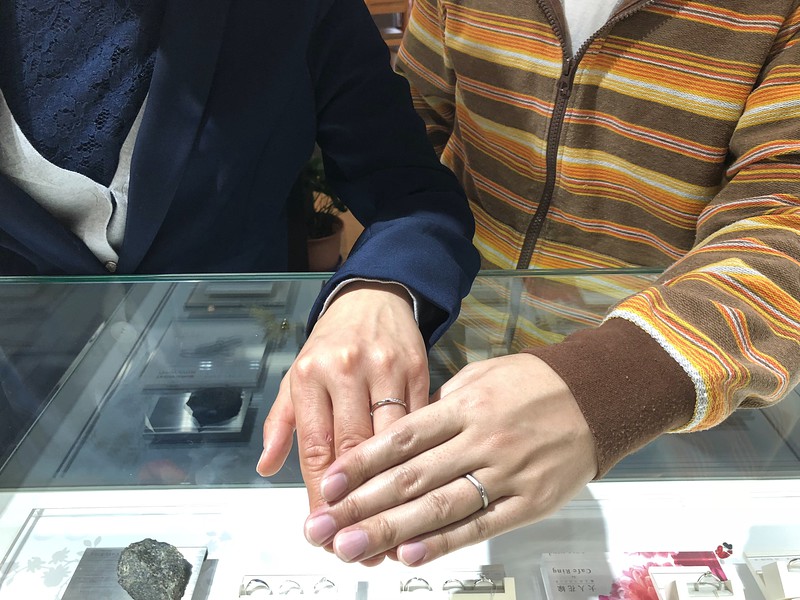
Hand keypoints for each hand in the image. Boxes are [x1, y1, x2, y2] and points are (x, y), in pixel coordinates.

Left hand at [256, 281, 428, 513]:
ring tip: (386, 524)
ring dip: (387, 487)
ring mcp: (386, 369)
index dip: (318, 494)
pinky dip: (415, 457)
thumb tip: (266, 467)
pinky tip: (414, 485)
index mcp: (311, 374)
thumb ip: (281, 422)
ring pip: (388, 440)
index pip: (314, 446)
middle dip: (352, 500)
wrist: (374, 299)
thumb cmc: (332, 343)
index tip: (321, 527)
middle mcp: (347, 370)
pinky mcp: (418, 370)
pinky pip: (417, 423)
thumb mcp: (297, 374)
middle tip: (353, 539)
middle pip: (352, 449)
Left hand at [302, 353, 597, 564]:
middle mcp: (480, 439)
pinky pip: (481, 525)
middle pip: (412, 476)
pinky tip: (410, 555)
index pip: (403, 437)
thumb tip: (402, 431)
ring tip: (351, 548)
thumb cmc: (533, 384)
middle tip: (323, 528)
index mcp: (465, 406)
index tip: (331, 482)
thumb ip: (441, 403)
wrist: (596, 397)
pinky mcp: (529, 501)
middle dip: (362, 504)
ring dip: (391, 530)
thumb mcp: (482, 375)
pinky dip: (444, 542)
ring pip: (441, 505)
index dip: (363, 461)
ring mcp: (506, 473)